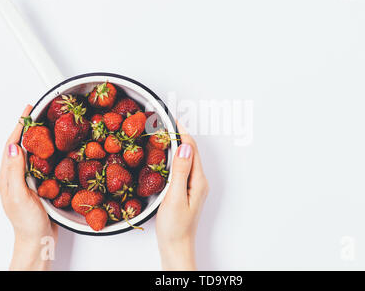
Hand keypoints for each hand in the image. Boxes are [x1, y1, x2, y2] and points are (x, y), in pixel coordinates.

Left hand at [0, 105, 57, 269]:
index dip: (20, 125)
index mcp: (7, 177)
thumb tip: (13, 146)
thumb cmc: (28, 222)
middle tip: (39, 113)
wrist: (38, 240)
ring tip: (47, 126)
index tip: (28, 110)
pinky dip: (46, 152)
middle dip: (27, 127)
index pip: (11, 144)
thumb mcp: (20, 196)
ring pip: (30, 153)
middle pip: (19, 145)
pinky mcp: (37, 185)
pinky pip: (40, 163)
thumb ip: (15, 171)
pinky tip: (55, 150)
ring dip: (37, 138)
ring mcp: (25, 181)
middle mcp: (14, 176)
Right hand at [156, 124, 208, 269]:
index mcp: (198, 181)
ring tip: (165, 133)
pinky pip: (182, 167)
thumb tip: (184, 148)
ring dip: (177, 144)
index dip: (182, 132)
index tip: (171, 119)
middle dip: (180, 134)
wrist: (176, 247)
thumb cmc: (175, 227)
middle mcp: (199, 181)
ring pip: (186, 158)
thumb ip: (180, 172)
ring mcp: (193, 186)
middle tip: (166, 121)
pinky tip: (166, 155)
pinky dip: (174, 156)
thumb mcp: (175, 198)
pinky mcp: (186, 190)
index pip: (191, 149)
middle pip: (191, 151)